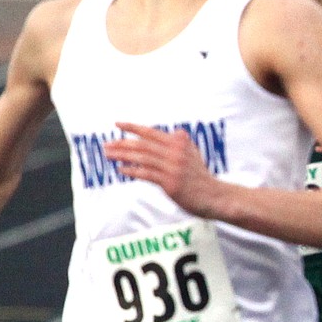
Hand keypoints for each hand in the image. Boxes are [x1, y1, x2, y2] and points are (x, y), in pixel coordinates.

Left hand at [105, 123, 220, 217]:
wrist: (215, 196)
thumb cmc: (201, 177)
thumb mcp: (193, 154)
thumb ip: (180, 144)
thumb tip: (172, 133)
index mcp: (179, 142)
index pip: (151, 132)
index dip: (132, 127)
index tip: (117, 125)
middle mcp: (175, 152)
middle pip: (143, 144)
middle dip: (122, 144)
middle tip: (106, 145)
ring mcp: (173, 167)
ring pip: (142, 158)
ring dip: (122, 156)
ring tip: (109, 155)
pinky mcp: (170, 182)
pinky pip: (146, 174)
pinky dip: (132, 171)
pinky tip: (121, 169)